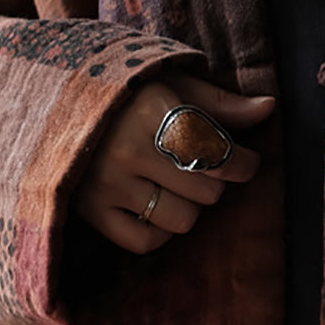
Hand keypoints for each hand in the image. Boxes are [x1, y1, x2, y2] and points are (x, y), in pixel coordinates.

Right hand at [73, 73, 275, 253]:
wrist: (55, 103)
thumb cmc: (127, 91)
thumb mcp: (172, 83)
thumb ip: (220, 101)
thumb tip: (270, 108)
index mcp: (154, 109)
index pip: (220, 153)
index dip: (245, 163)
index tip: (247, 161)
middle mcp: (130, 149)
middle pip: (207, 191)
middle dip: (215, 181)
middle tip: (202, 165)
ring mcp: (108, 184)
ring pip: (182, 220)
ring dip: (190, 206)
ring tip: (178, 184)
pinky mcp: (91, 212)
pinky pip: (146, 242)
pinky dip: (160, 230)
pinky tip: (156, 205)